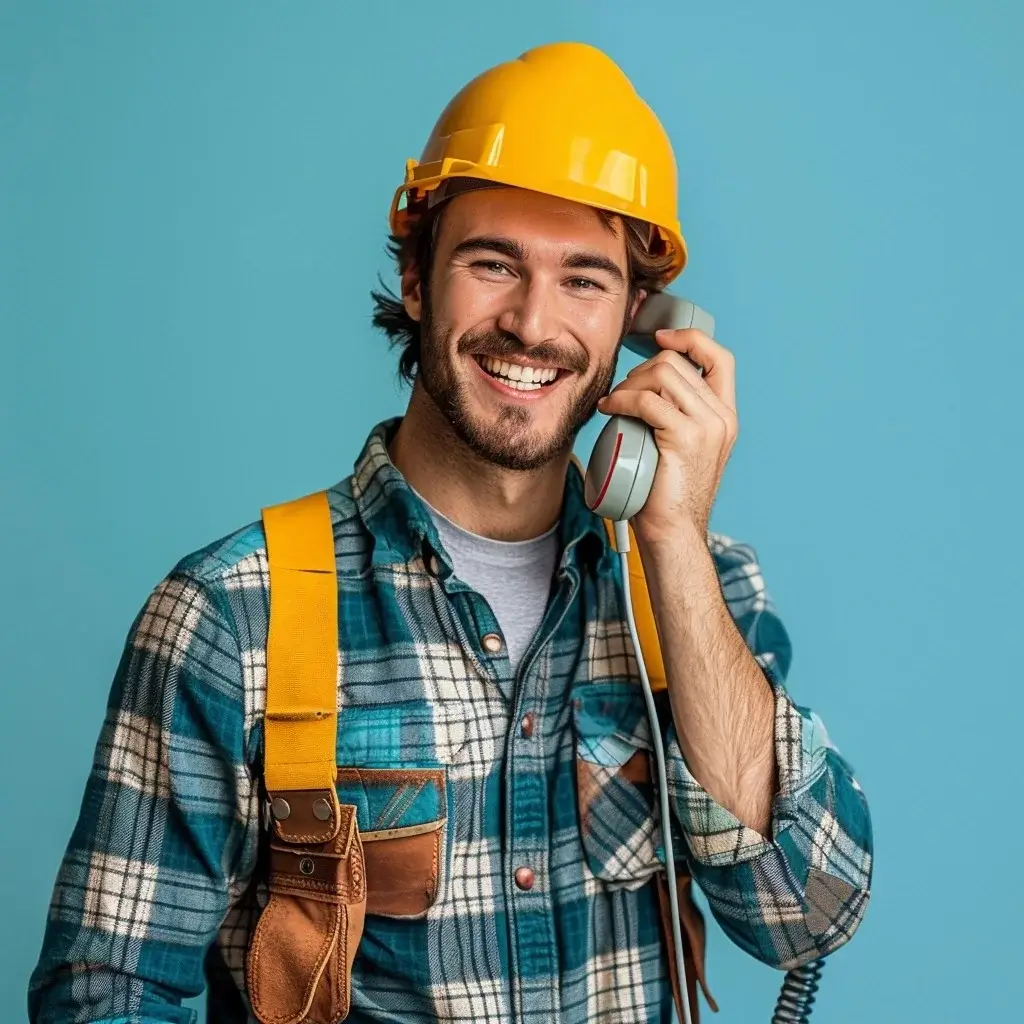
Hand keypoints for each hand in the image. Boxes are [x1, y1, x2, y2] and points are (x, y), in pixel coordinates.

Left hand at [596, 328, 738, 545]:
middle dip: (640, 370)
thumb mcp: (679, 446)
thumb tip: (647, 386)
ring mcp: (707, 426)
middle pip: (677, 362)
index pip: (719, 357)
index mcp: (725, 416)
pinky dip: (622, 400)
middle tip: (620, 395)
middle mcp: (722, 417)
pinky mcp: (685, 438)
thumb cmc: (665, 493)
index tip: (659, 337)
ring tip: (613, 404)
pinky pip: (648, 401)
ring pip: (662, 374)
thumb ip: (677, 416)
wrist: (673, 532)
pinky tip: (610, 410)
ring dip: (628, 384)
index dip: (689, 338)